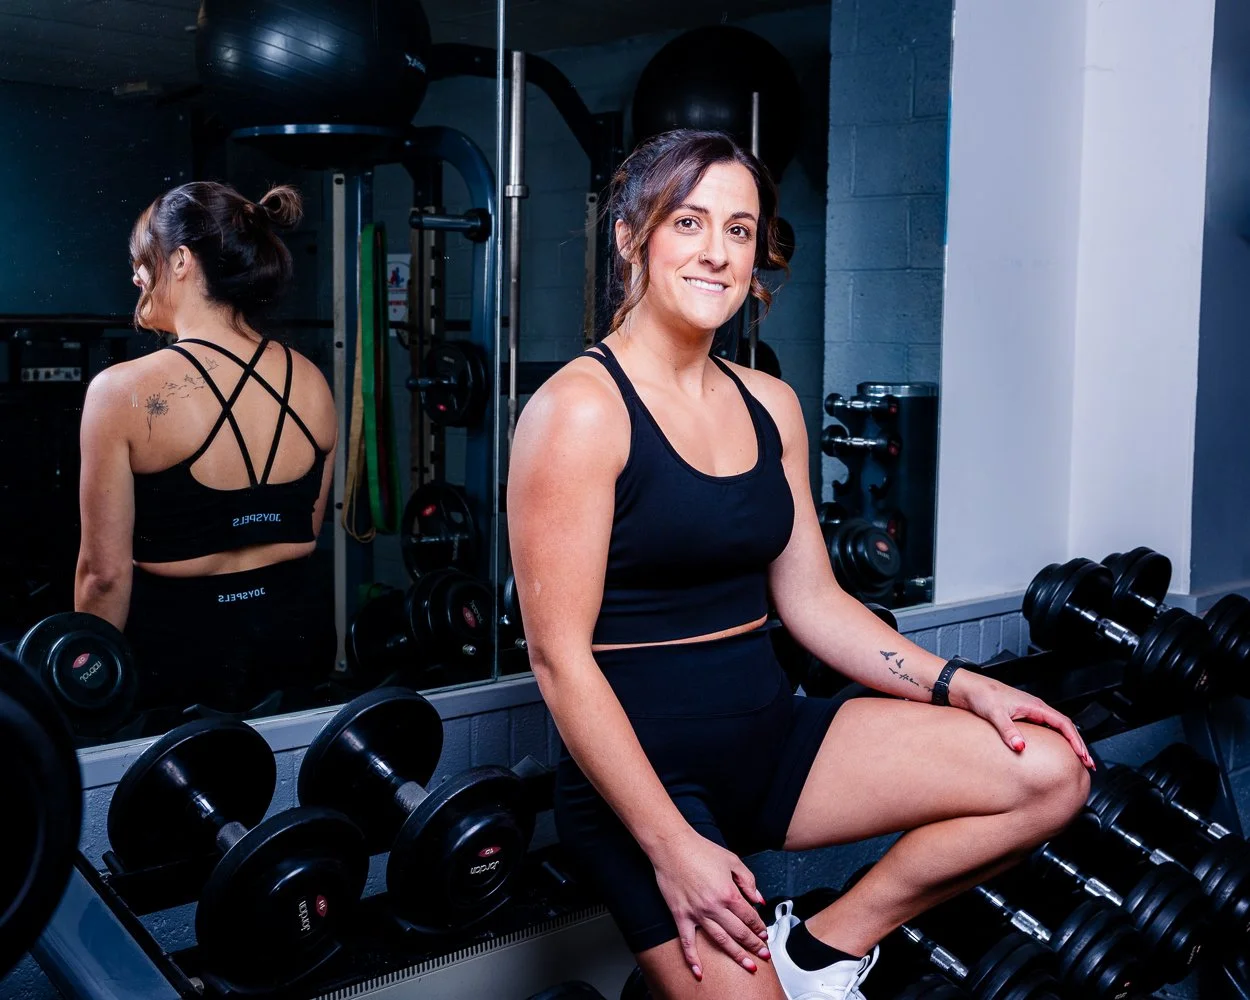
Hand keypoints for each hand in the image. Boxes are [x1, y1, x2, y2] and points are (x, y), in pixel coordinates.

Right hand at [650, 829, 770, 980]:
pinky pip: (687, 942)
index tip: (764, 934)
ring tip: (748, 965)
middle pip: (739, 932)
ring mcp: (697, 913)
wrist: (672, 846)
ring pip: (721, 941)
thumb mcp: (732, 860)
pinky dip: (693, 959)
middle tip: (763, 954)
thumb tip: (758, 899)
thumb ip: (748, 880)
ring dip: (736, 955)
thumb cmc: (700, 849)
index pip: (749, 917)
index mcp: (728, 892)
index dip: (759, 928)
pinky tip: (700, 972)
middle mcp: (714, 906)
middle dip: (755, 945)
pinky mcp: (681, 916)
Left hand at [950, 670, 1093, 768]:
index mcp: (1034, 706)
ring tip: (1077, 759)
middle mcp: (1034, 708)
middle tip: (1088, 763)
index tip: (1084, 756)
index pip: (1064, 724)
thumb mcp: (995, 714)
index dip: (1076, 741)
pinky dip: (1054, 740)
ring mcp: (1028, 712)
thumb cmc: (980, 694)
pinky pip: (1045, 729)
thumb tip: (1021, 746)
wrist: (966, 687)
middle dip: (1078, 745)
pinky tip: (1052, 750)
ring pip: (1056, 728)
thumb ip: (1008, 730)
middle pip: (1064, 727)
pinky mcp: (1020, 716)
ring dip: (1068, 743)